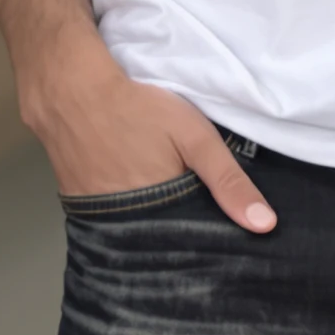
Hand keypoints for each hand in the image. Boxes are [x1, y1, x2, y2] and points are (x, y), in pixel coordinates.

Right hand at [23, 40, 276, 233]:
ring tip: (169, 210)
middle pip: (159, 240)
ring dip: (150, 224)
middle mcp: (123, 226)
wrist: (70, 88)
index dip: (205, 242)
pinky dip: (123, 210)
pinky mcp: (76, 201)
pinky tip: (135, 194)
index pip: (188, 246)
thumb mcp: (195, 137)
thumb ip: (229, 180)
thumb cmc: (138, 107)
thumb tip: (265, 225)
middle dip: (179, 236)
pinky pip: (107, 216)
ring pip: (132, 230)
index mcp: (156, 216)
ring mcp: (94, 215)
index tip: (224, 244)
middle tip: (200, 226)